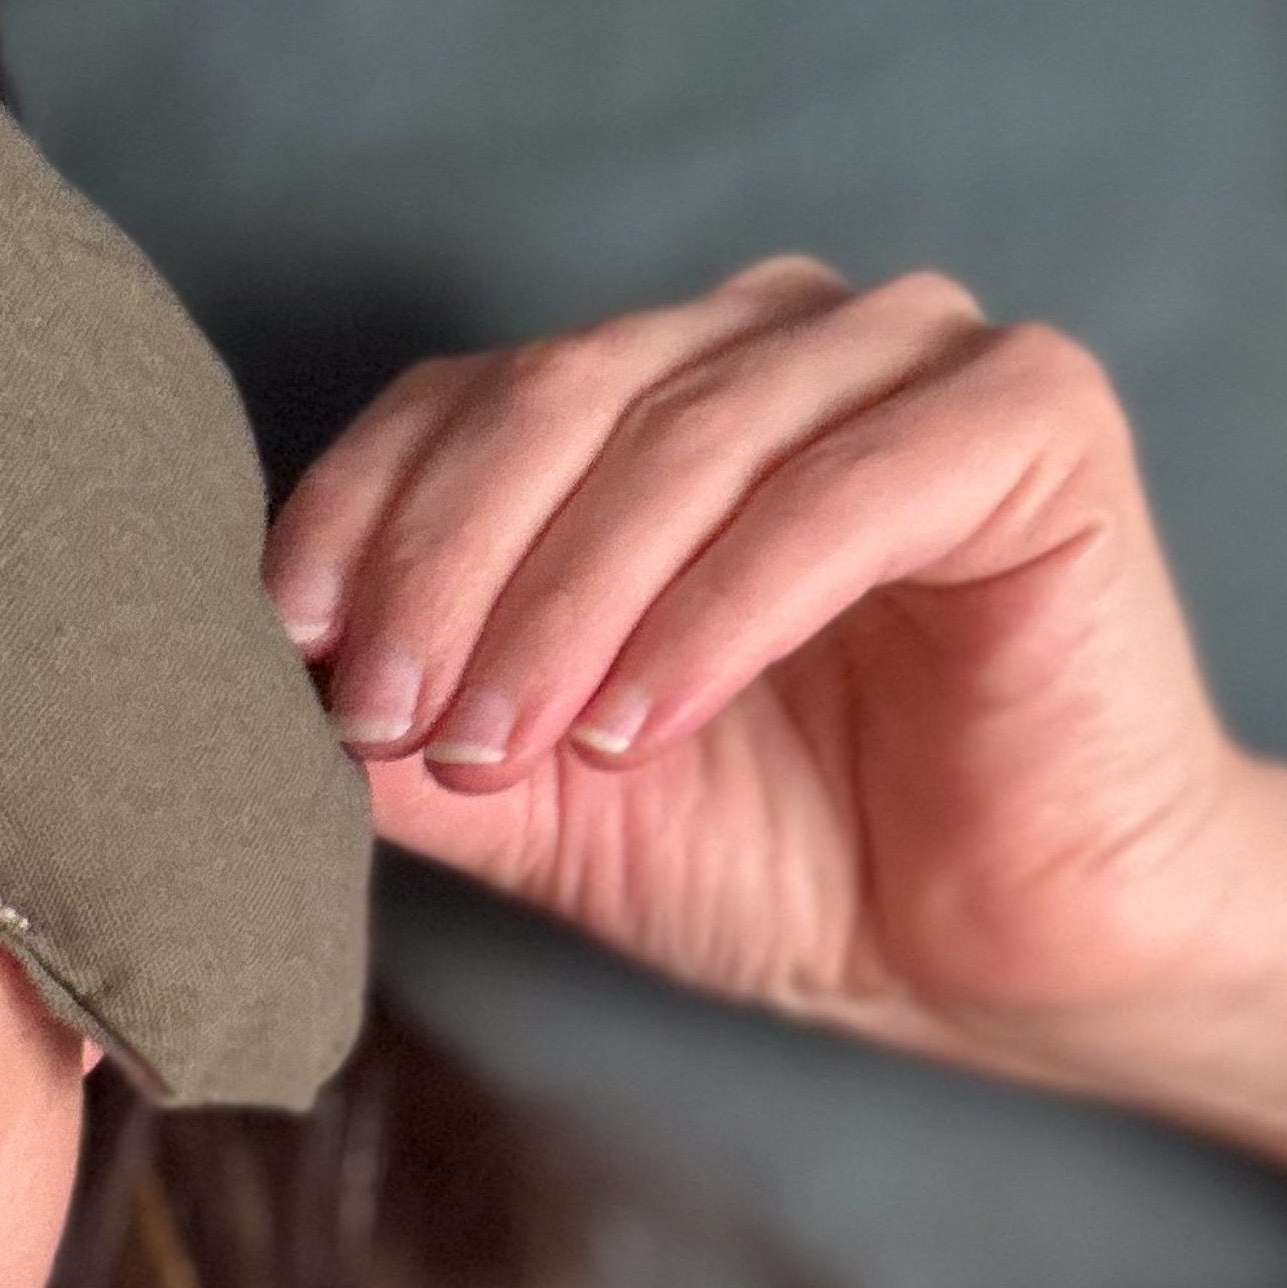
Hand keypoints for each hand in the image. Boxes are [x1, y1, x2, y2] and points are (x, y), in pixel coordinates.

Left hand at [262, 256, 1262, 1086]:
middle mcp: (772, 339)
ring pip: (686, 436)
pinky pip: (844, 492)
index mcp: (650, 393)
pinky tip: (642, 725)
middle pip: (555, 396)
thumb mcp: (537, 795)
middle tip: (388, 723)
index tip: (288, 650)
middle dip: (447, 571)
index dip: (359, 515)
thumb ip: (405, 733)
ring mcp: (910, 359)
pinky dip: (718, 609)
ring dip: (565, 603)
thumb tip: (253, 693)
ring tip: (502, 744)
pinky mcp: (1033, 420)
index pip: (459, 400)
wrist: (990, 948)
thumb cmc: (774, 851)